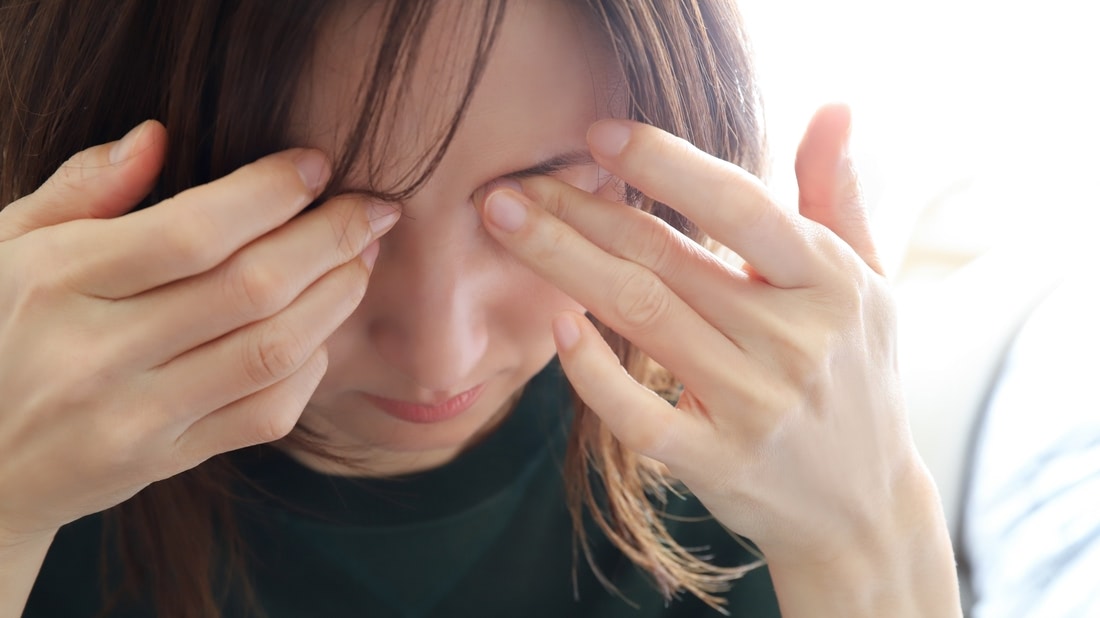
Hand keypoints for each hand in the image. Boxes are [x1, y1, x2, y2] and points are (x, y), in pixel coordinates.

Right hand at [0, 121, 398, 543]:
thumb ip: (80, 190)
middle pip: (252, 288)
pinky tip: (321, 331)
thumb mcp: (4, 247)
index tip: (316, 167)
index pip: (190, 230)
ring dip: (336, 299)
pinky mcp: (164, 462)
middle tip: (371, 210)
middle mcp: (98, 354)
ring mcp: (136, 418)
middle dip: (330, 239)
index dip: (270, 193)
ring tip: (361, 260)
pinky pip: (265, 415)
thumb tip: (157, 137)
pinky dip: (311, 368)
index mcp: (57, 282)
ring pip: (272, 352)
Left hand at [479, 105, 959, 614]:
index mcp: (829, 283)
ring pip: (641, 317)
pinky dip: (595, 372)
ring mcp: (754, 405)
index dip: (665, 165)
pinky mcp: (718, 462)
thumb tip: (833, 109)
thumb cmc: (857, 377)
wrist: (864, 508)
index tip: (598, 135)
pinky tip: (557, 329)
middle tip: (515, 183)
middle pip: (665, 258)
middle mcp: (793, 340)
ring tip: (504, 222)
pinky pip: (642, 415)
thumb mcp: (868, 284)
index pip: (739, 207)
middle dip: (580, 210)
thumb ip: (836, 197)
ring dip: (563, 263)